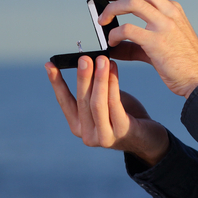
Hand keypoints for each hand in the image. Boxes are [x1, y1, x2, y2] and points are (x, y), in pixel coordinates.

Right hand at [45, 56, 168, 165]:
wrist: (148, 139)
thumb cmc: (124, 116)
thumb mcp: (103, 103)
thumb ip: (93, 90)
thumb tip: (85, 62)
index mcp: (78, 126)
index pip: (64, 101)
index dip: (56, 83)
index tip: (49, 65)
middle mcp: (87, 135)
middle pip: (82, 101)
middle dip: (83, 77)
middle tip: (84, 58)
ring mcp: (104, 136)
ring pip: (97, 103)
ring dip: (99, 79)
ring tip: (102, 60)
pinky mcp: (121, 132)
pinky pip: (114, 105)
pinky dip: (112, 85)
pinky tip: (113, 70)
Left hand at [95, 0, 197, 97]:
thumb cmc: (183, 66)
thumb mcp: (161, 46)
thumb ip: (135, 44)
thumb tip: (112, 46)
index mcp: (171, 10)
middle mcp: (169, 12)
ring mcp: (165, 25)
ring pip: (132, 2)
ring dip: (111, 9)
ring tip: (102, 21)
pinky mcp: (157, 42)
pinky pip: (128, 29)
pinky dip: (115, 33)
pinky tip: (112, 41)